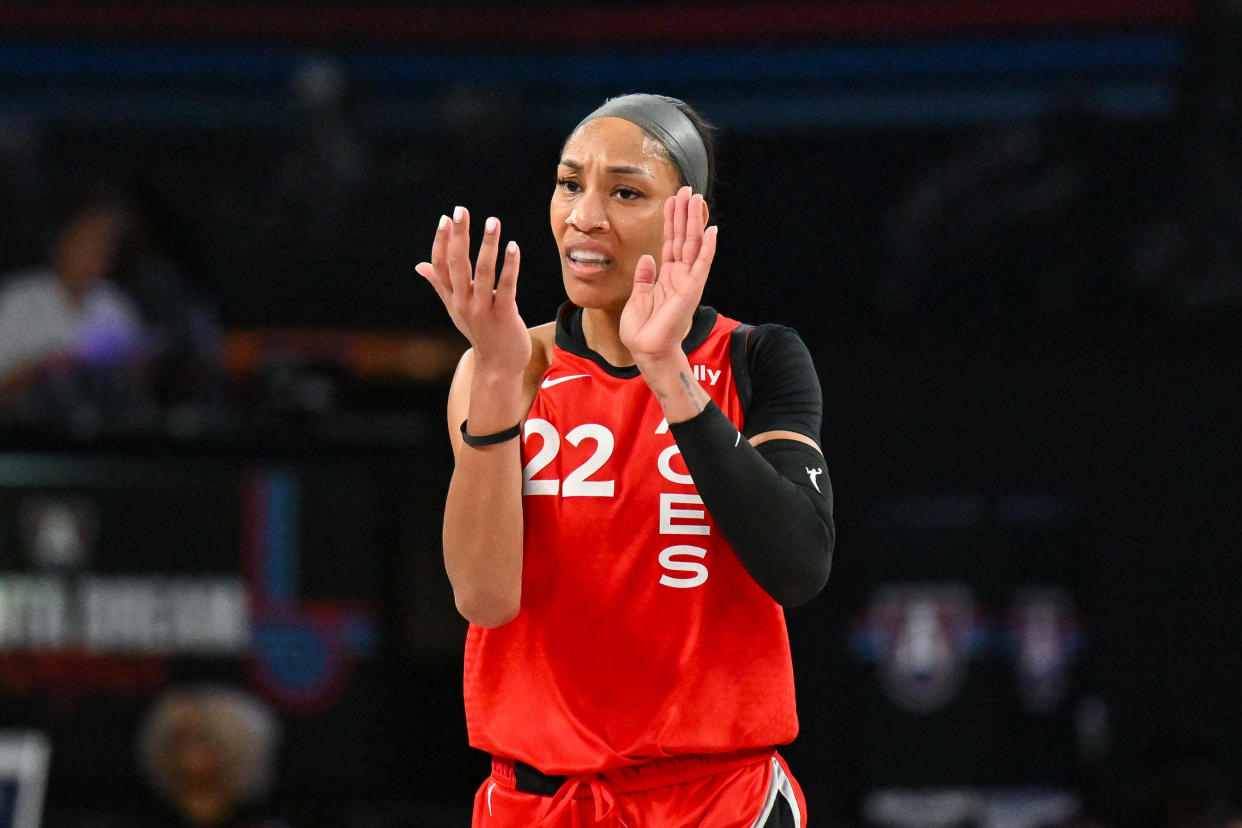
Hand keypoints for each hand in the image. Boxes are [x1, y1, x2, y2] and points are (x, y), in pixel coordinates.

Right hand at [415, 207, 529, 376]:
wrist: (498, 365)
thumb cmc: (480, 332)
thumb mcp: (455, 308)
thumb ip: (439, 284)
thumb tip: (419, 265)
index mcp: (452, 298)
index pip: (441, 265)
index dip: (442, 242)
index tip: (446, 219)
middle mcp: (463, 303)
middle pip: (457, 264)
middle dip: (459, 236)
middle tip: (461, 210)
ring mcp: (482, 310)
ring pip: (483, 272)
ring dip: (488, 245)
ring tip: (493, 221)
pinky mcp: (503, 315)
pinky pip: (506, 286)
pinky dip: (509, 266)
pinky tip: (513, 247)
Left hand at [620, 187, 717, 364]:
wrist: (647, 351)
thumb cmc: (642, 331)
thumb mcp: (636, 298)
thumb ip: (643, 277)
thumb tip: (647, 257)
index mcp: (666, 278)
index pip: (670, 243)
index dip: (671, 221)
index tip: (672, 200)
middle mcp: (679, 276)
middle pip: (683, 238)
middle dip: (685, 213)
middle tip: (687, 190)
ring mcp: (687, 282)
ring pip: (694, 245)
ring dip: (695, 222)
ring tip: (697, 199)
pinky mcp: (692, 289)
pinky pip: (702, 264)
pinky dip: (708, 247)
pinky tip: (712, 230)